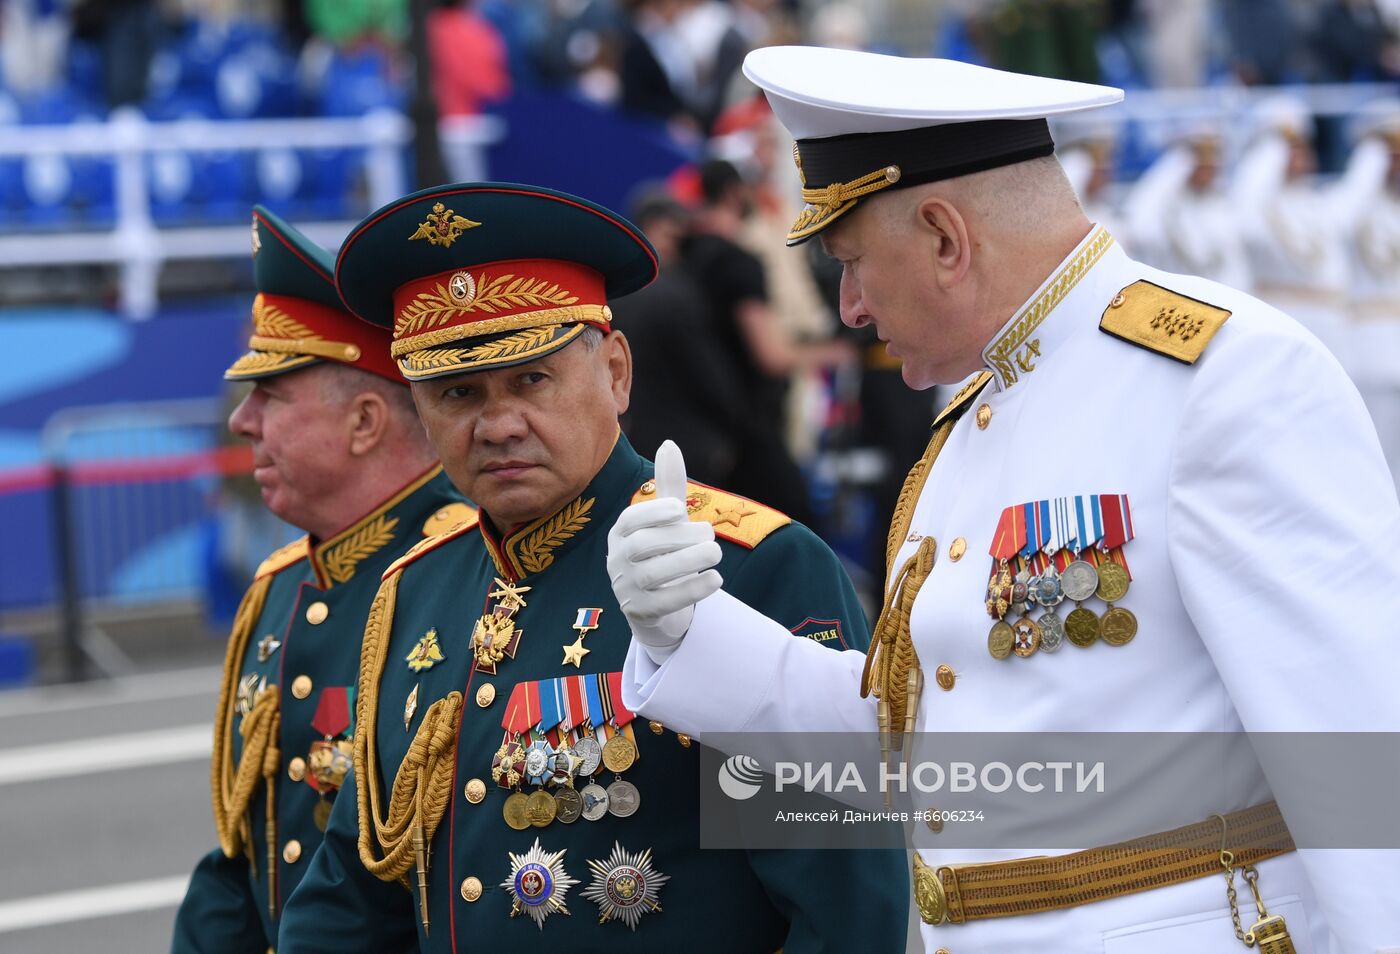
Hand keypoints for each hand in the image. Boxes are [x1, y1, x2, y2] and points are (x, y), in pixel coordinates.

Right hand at [607, 440, 723, 661]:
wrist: (658, 606)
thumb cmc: (663, 553)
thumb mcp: (667, 521)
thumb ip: (669, 486)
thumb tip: (670, 444)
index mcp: (620, 534)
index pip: (630, 521)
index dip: (654, 512)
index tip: (682, 510)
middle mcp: (618, 561)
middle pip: (644, 546)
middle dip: (680, 537)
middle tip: (711, 534)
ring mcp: (627, 589)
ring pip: (653, 574)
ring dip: (688, 560)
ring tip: (716, 552)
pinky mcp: (642, 613)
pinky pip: (666, 602)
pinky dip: (692, 589)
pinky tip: (716, 579)